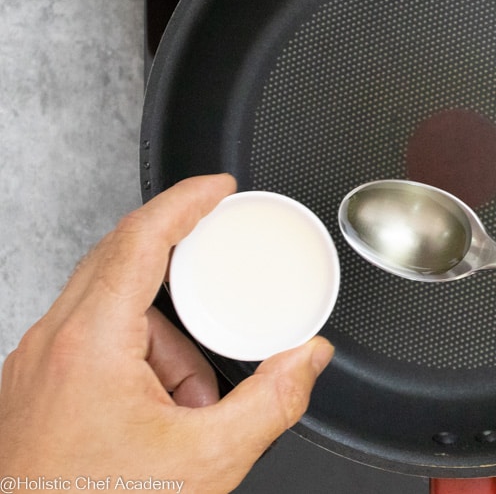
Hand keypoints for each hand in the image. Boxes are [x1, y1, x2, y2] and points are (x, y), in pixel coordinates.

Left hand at [0, 174, 333, 491]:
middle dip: (184, 275)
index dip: (185, 201)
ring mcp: (36, 364)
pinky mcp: (35, 385)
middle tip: (222, 276)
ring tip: (184, 404)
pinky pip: (94, 340)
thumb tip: (307, 358)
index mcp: (89, 346)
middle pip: (124, 262)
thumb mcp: (206, 461)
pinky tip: (154, 413)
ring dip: (163, 339)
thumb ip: (272, 402)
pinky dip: (136, 359)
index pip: (140, 239)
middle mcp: (52, 344)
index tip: (216, 188)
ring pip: (111, 308)